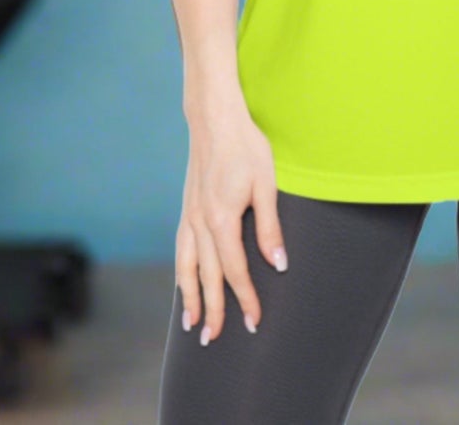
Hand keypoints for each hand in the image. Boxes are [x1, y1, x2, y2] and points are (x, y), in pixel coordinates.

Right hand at [177, 98, 288, 344]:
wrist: (214, 119)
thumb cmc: (245, 147)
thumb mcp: (266, 184)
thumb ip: (270, 227)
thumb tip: (278, 264)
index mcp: (222, 219)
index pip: (235, 270)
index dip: (245, 298)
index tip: (254, 321)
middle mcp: (200, 223)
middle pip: (207, 277)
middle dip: (213, 310)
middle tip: (214, 339)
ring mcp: (189, 215)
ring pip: (186, 267)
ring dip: (190, 297)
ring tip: (192, 324)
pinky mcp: (186, 207)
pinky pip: (180, 248)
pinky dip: (181, 272)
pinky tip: (183, 282)